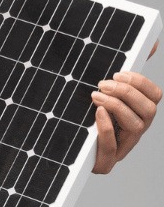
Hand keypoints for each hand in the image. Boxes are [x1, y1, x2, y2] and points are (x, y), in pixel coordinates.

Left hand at [91, 40, 160, 173]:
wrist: (54, 146)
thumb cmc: (79, 114)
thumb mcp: (98, 91)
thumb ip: (119, 71)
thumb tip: (151, 42)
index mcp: (137, 113)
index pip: (155, 95)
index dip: (140, 82)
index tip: (118, 73)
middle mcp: (135, 131)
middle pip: (150, 109)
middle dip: (128, 93)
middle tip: (103, 84)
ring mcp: (121, 149)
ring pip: (136, 126)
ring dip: (117, 107)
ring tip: (95, 96)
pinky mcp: (104, 164)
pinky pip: (112, 148)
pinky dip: (106, 128)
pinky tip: (97, 114)